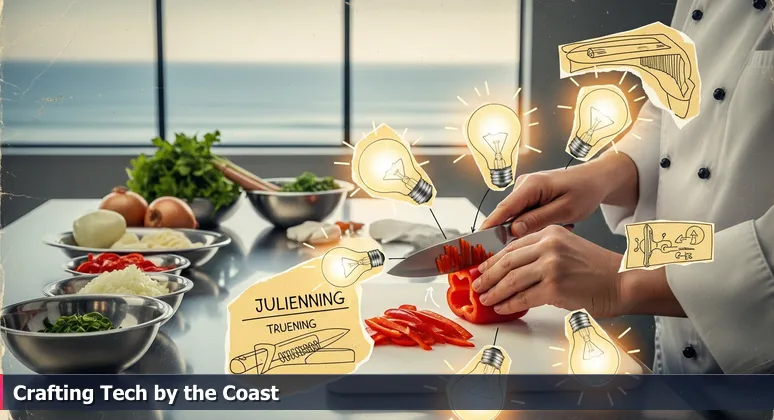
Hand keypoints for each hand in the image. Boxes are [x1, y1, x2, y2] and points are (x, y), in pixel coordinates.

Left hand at [472, 225, 624, 318]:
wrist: (622, 282)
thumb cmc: (597, 270)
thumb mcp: (567, 248)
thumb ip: (541, 252)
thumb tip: (511, 269)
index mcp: (550, 233)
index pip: (511, 245)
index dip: (492, 259)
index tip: (481, 268)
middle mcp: (549, 245)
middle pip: (507, 261)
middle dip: (487, 276)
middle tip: (477, 285)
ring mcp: (551, 266)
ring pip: (511, 280)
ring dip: (494, 291)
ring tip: (485, 298)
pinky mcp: (554, 287)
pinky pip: (523, 297)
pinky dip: (509, 304)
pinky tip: (502, 307)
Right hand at [480, 152, 637, 237]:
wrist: (596, 178)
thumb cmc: (585, 191)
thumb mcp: (565, 209)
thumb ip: (538, 220)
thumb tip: (513, 231)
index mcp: (531, 185)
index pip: (504, 208)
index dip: (490, 227)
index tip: (477, 243)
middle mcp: (523, 185)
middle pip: (505, 214)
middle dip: (502, 235)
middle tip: (500, 258)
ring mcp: (525, 190)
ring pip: (513, 216)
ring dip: (518, 232)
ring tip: (527, 244)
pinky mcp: (529, 196)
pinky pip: (521, 214)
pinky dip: (526, 226)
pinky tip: (539, 233)